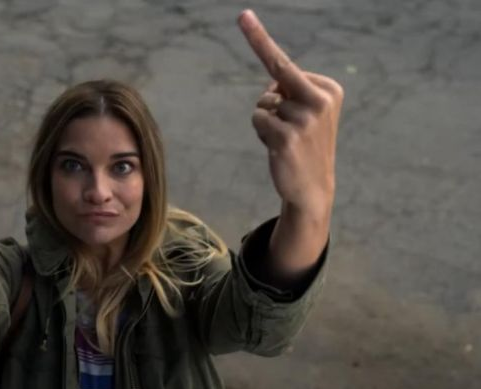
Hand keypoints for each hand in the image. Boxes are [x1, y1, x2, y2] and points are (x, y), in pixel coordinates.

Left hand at [238, 10, 342, 219]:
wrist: (312, 188)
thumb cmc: (304, 143)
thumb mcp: (305, 111)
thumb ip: (288, 91)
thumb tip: (271, 89)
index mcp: (329, 89)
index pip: (283, 64)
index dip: (260, 41)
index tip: (243, 14)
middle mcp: (320, 100)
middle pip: (276, 72)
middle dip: (259, 45)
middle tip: (244, 17)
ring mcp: (305, 119)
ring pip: (262, 104)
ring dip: (266, 121)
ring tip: (285, 139)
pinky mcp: (287, 137)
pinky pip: (258, 120)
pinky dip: (262, 133)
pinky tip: (279, 148)